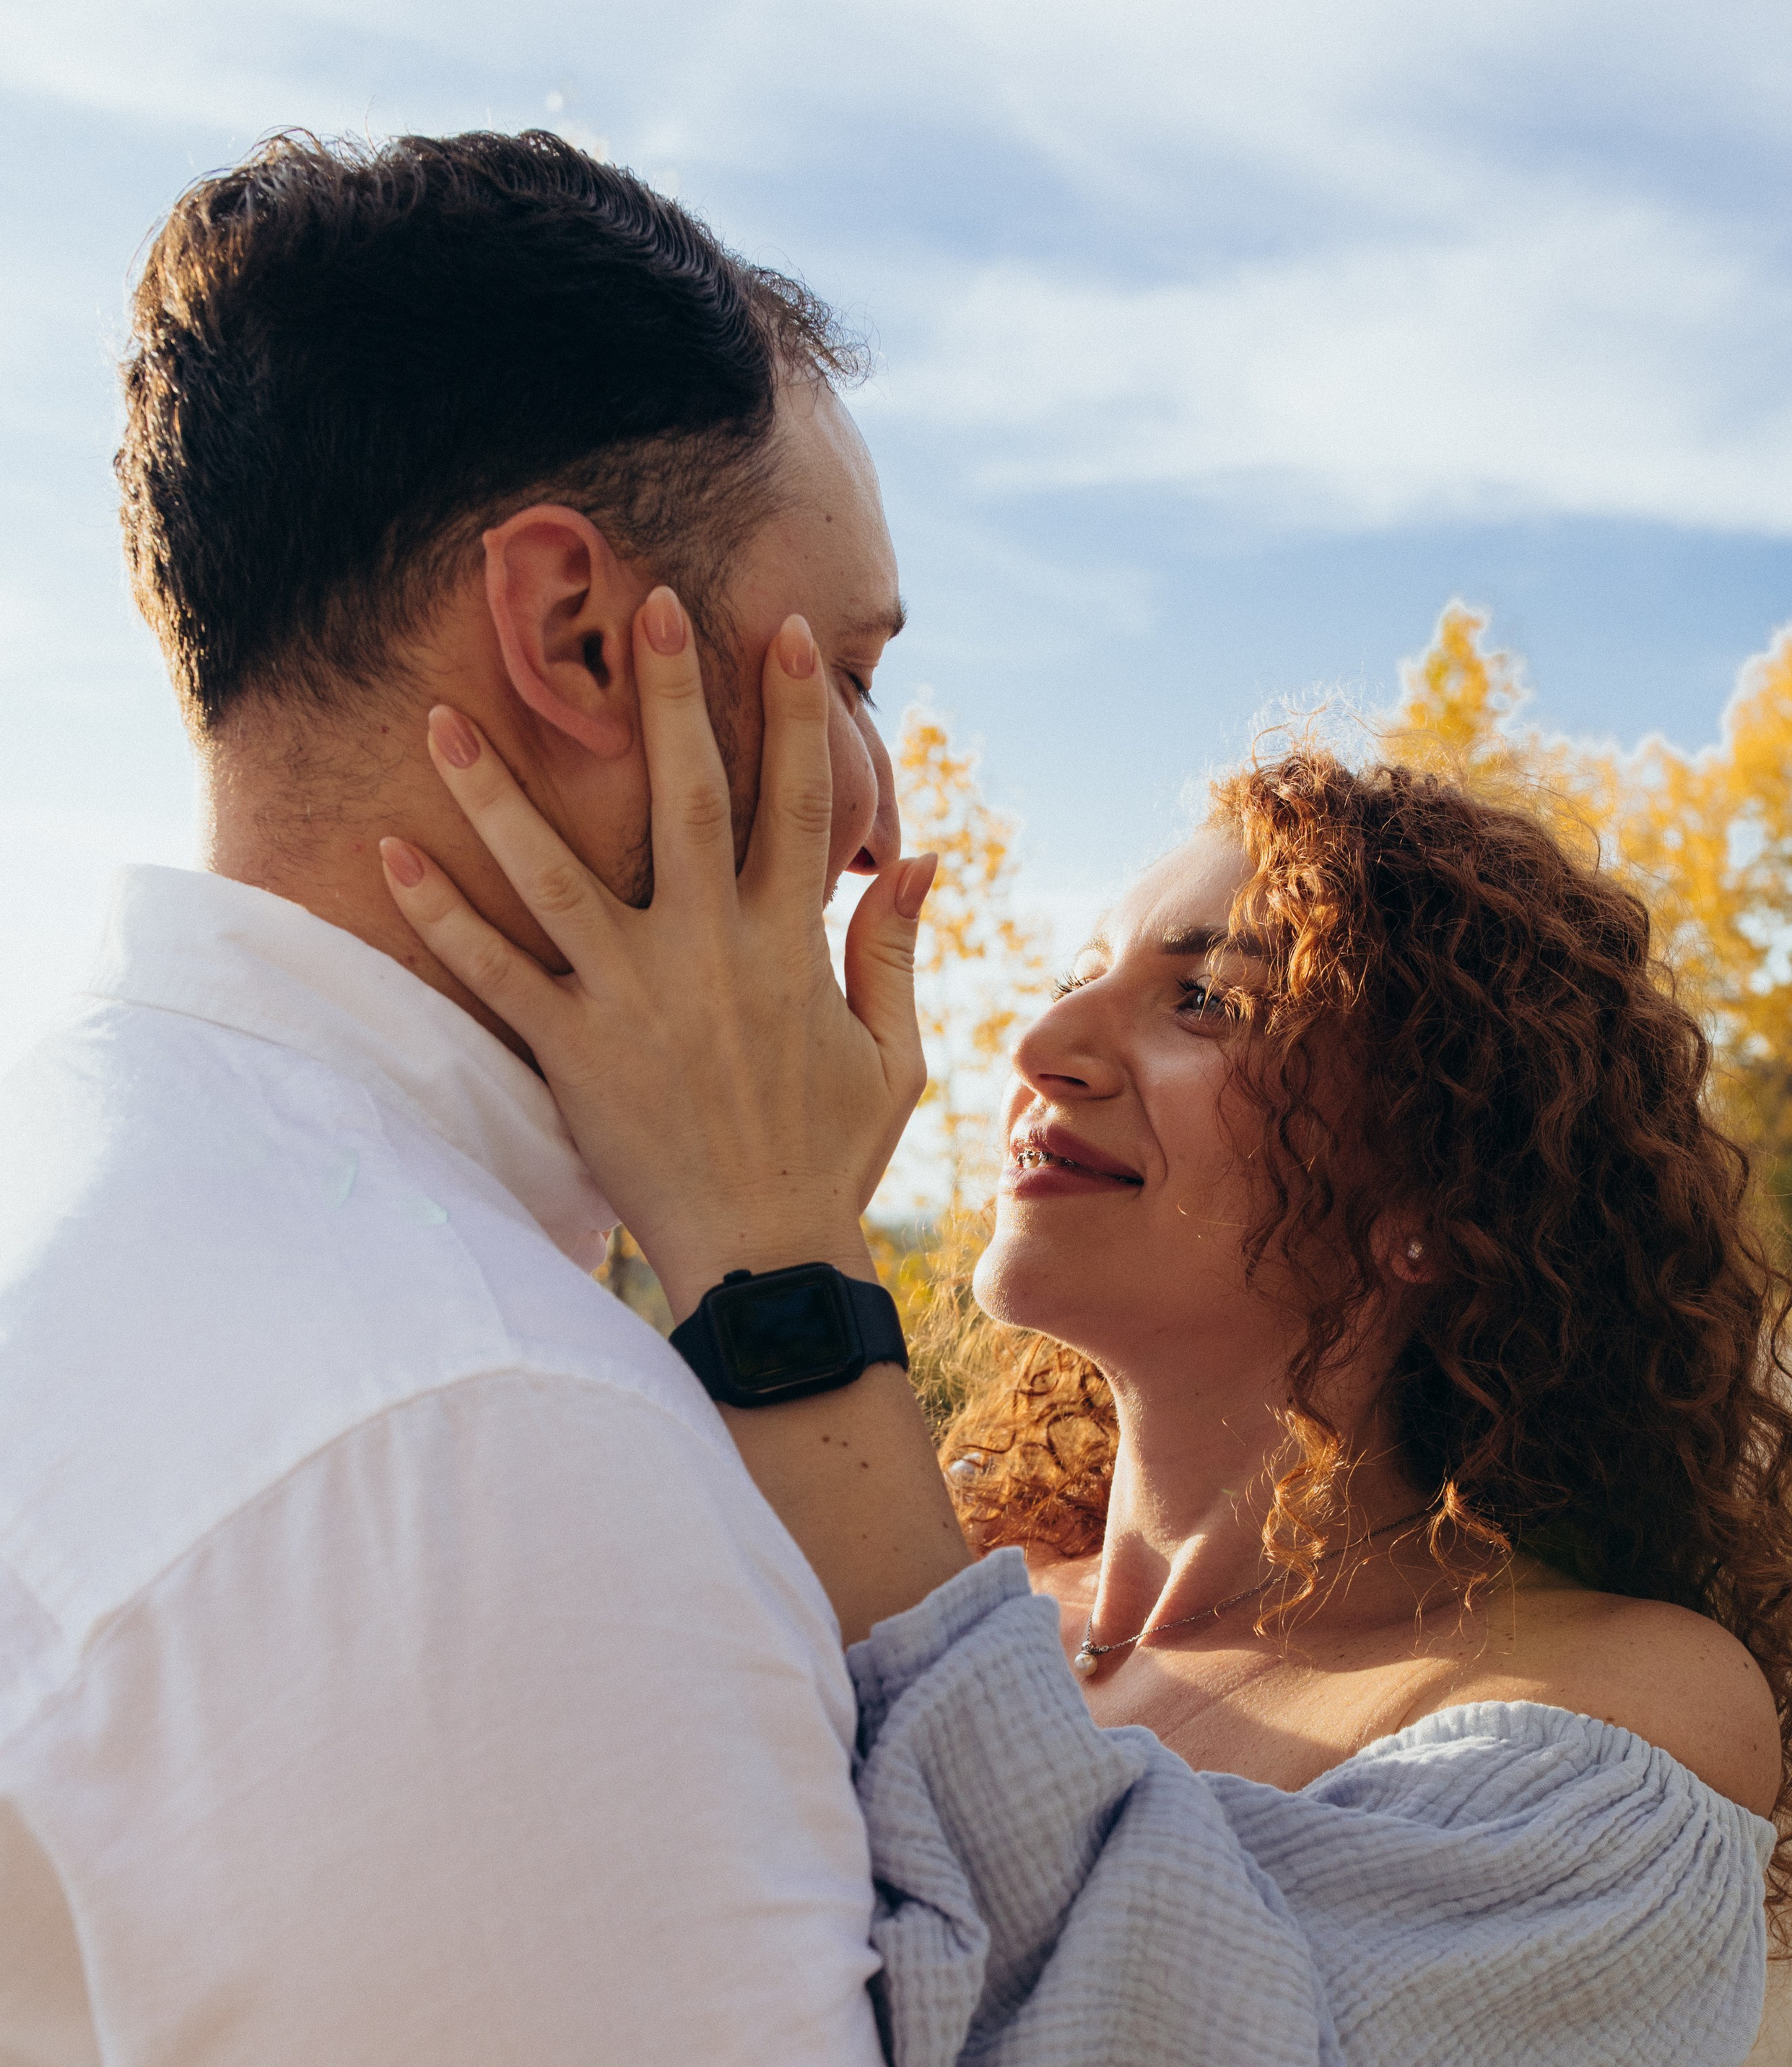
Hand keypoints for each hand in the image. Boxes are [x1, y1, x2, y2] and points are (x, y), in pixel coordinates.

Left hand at [378, 586, 933, 1321]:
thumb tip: (919, 855)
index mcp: (787, 944)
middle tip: (645, 604)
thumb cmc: (831, 1157)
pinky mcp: (574, 1049)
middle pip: (686, 797)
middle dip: (669, 697)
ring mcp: (633, 997)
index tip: (788, 630)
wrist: (766, 1255)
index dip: (798, 712)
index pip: (797, 802)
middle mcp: (708, 950)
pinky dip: (441, 918)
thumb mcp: (892, 1056)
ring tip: (444, 716)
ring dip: (496, 792)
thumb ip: (892, 949)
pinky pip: (496, 972)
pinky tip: (390, 855)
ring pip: (556, 872)